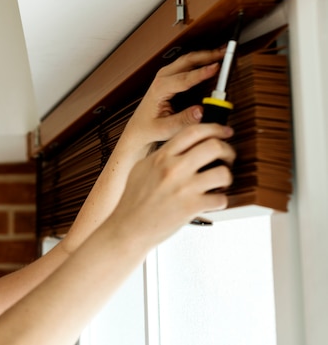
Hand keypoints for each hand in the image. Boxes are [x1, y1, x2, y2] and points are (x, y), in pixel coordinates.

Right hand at [111, 123, 234, 246]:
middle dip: (227, 150)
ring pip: (223, 173)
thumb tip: (180, 147)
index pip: (192, 131)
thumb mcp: (141, 169)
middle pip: (213, 146)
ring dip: (227, 177)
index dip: (214, 128)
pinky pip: (221, 199)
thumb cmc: (133, 201)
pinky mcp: (191, 207)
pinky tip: (212, 202)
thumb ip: (161, 156)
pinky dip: (220, 201)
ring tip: (221, 182)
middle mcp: (173, 169)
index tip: (224, 132)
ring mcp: (184, 188)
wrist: (128, 227)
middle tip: (227, 157)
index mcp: (161, 157)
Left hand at [122, 49, 225, 149]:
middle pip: (187, 61)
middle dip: (207, 56)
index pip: (183, 78)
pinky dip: (201, 59)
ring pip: (187, 59)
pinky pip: (187, 64)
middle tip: (225, 54)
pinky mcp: (170, 77)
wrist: (139, 128)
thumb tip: (201, 112)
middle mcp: (161, 78)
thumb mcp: (165, 129)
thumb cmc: (148, 128)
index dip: (201, 73)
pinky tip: (212, 59)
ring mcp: (165, 75)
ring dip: (205, 55)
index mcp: (159, 89)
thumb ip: (183, 120)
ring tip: (223, 53)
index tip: (216, 68)